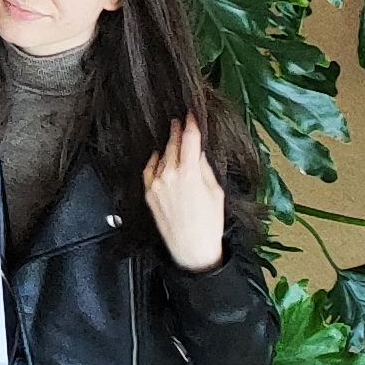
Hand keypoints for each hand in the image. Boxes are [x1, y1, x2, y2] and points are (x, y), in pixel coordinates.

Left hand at [143, 118, 229, 270]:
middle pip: (173, 145)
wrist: (191, 249)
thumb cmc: (209, 223)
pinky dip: (155, 160)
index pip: (189, 140)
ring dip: (168, 146)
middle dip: (177, 131)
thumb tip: (197, 152)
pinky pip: (149, 170)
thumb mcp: (215, 192)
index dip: (191, 125)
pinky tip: (159, 155)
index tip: (191, 115)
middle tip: (179, 120)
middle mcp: (169, 175)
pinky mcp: (148, 193)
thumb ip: (203, 169)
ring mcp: (156, 184)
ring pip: (161, 156)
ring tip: (173, 136)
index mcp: (188, 173)